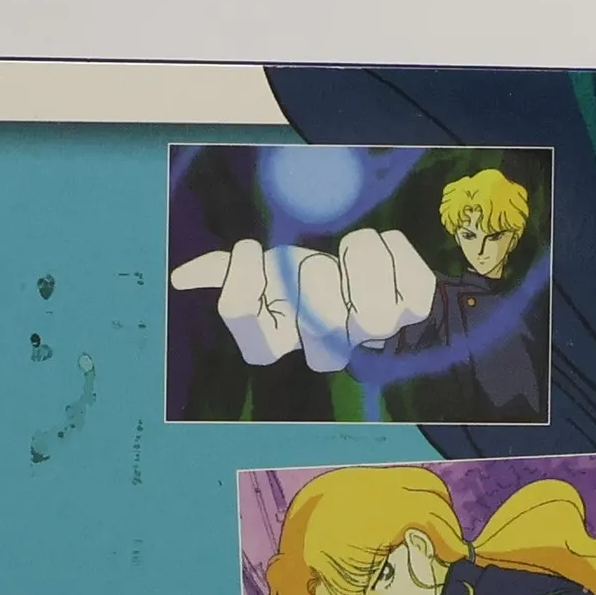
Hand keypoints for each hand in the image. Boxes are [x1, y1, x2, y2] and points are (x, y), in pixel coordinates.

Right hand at [169, 228, 436, 372]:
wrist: (391, 292)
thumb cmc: (320, 283)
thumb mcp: (271, 275)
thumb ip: (229, 274)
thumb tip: (183, 278)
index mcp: (284, 337)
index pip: (249, 326)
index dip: (244, 280)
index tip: (252, 250)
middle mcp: (327, 347)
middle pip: (307, 306)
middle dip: (308, 271)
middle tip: (317, 268)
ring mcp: (373, 332)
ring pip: (365, 301)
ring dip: (354, 258)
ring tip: (354, 257)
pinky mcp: (413, 309)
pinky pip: (400, 268)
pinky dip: (390, 247)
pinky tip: (387, 256)